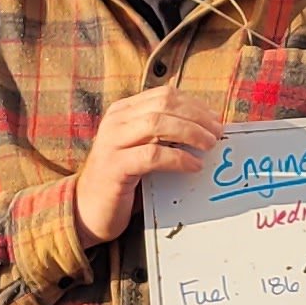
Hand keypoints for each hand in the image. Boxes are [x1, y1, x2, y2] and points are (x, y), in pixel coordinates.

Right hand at [72, 87, 226, 244]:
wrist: (88, 210)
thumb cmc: (123, 179)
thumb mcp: (142, 148)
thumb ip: (163, 135)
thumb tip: (205, 128)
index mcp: (123, 111)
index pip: (164, 95)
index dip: (194, 104)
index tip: (214, 119)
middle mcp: (115, 121)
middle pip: (164, 104)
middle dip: (197, 116)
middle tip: (217, 133)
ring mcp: (112, 142)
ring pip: (158, 123)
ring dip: (190, 133)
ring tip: (209, 145)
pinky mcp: (115, 167)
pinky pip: (152, 155)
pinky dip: (178, 158)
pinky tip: (194, 165)